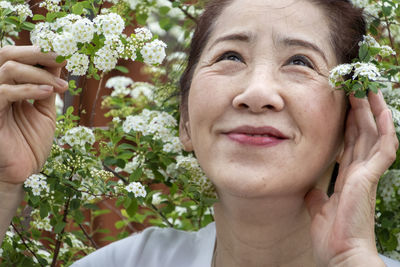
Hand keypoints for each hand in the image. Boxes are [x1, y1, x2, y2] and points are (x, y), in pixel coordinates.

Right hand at [0, 46, 67, 184]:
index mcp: (9, 86)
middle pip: (7, 54)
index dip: (39, 51)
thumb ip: (47, 88)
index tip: (65, 51)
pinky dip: (29, 89)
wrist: (23, 172)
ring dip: (39, 73)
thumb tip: (58, 63)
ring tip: (61, 85)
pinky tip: (48, 92)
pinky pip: (4, 92)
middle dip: (36, 52)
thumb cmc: (31, 143)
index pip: (17, 58)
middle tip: (61, 55)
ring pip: (7, 69)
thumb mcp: (45, 112)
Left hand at [304, 90, 397, 265]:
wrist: (341, 254)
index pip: (350, 143)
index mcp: (348, 176)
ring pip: (374, 134)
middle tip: (355, 87)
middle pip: (362, 133)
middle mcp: (360, 171)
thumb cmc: (332, 235)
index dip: (349, 124)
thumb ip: (316, 194)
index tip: (344, 105)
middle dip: (360, 110)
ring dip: (372, 111)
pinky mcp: (370, 177)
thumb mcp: (318, 208)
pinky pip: (384, 148)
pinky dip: (385, 129)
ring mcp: (368, 173)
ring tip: (366, 89)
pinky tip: (382, 111)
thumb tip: (310, 186)